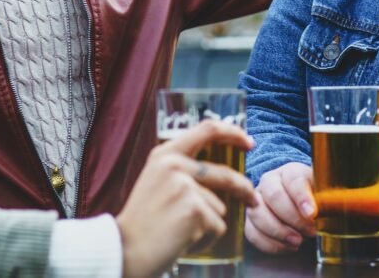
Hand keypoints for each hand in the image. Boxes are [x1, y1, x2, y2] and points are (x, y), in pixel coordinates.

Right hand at [116, 121, 256, 277]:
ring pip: (220, 206)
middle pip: (226, 174)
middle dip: (245, 190)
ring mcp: (185, 186)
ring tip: (182, 231)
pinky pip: (217, 226)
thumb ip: (182, 170)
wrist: (125, 249)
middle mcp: (175, 164)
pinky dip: (206, 239)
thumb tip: (223, 174)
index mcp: (165, 154)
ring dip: (209, 224)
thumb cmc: (143, 221)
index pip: (207, 129)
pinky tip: (183, 241)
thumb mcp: (156, 182)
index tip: (248, 142)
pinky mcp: (195, 209)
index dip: (233, 133)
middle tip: (253, 201)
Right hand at [245, 162, 315, 252]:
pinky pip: (252, 232)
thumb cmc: (314, 200)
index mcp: (290, 172)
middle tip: (309, 230)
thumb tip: (320, 214)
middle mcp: (269, 182)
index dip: (302, 197)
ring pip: (257, 213)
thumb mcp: (324, 195)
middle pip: (273, 195)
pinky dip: (270, 243)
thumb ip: (326, 202)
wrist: (301, 206)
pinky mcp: (250, 219)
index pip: (293, 179)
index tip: (312, 214)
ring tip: (298, 241)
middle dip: (292, 217)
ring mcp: (256, 200)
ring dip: (278, 231)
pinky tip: (288, 246)